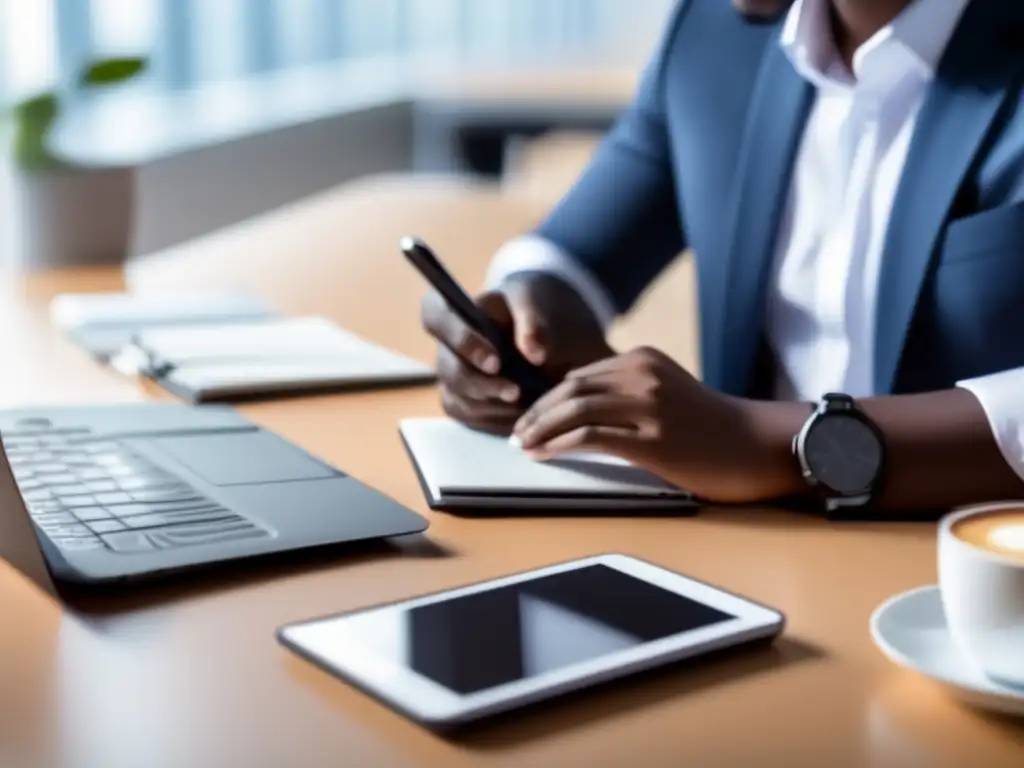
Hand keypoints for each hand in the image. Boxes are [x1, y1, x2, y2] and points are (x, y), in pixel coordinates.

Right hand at [421, 272, 613, 434]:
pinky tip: (522, 412)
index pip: (435, 317)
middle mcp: (444, 346)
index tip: (495, 361)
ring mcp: (449, 375)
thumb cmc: (525, 310)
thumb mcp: (532, 302)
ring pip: (459, 398)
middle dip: (483, 386)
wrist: (535, 333)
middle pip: (449, 370)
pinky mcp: (459, 400)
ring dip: (494, 406)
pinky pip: (470, 416)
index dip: (461, 341)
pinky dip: (497, 418)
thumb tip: (535, 354)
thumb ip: (533, 322)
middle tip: (516, 392)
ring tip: (528, 402)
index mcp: (453, 310)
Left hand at [511, 347, 799, 502]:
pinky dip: (559, 445)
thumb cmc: (711, 426)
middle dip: (536, 412)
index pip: (579, 376)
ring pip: (575, 409)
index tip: (530, 418)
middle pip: (570, 389)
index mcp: (643, 359)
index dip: (547, 399)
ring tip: (523, 445)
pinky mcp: (652, 440)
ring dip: (540, 428)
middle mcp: (643, 375)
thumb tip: (578, 408)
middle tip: (517, 433)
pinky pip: (590, 436)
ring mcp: (648, 406)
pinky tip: (545, 455)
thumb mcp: (667, 391)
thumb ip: (628, 390)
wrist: (757, 445)